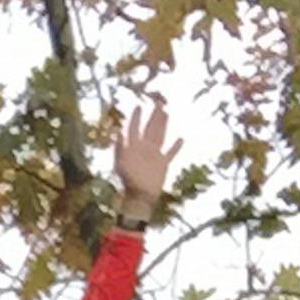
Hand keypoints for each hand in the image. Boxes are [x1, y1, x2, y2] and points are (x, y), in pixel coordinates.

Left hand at [114, 98, 181, 216]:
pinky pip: (170, 153)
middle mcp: (144, 149)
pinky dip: (176, 147)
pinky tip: (181, 139)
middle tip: (158, 102)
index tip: (139, 106)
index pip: (134, 128)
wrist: (140, 197)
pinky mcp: (162, 164)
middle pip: (150, 128)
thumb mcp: (121, 164)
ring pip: (160, 136)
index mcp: (133, 148)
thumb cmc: (129, 182)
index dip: (136, 117)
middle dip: (153, 116)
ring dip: (163, 125)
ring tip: (166, 112)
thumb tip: (118, 132)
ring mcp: (154, 156)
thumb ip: (120, 148)